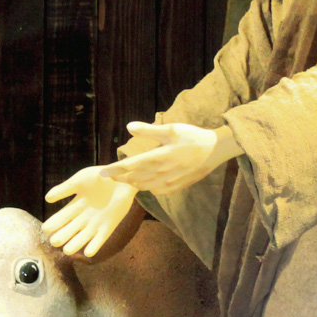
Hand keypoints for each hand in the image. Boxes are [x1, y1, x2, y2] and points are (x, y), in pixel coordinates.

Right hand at [43, 166, 139, 258]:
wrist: (122, 178)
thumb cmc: (100, 176)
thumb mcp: (80, 180)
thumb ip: (65, 189)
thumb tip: (47, 198)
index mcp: (75, 205)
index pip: (61, 217)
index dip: (54, 223)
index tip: (45, 229)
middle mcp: (84, 217)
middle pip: (70, 229)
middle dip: (62, 236)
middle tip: (54, 241)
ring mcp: (96, 223)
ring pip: (83, 237)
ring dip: (76, 244)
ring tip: (67, 250)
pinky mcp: (108, 226)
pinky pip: (100, 239)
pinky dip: (95, 245)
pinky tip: (88, 252)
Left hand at [100, 122, 238, 194]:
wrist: (214, 151)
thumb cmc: (192, 137)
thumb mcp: (170, 129)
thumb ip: (148, 130)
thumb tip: (128, 127)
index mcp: (157, 158)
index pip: (130, 166)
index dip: (114, 169)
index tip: (102, 172)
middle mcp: (160, 173)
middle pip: (133, 178)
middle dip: (119, 177)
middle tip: (108, 176)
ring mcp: (168, 182)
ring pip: (143, 186)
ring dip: (131, 183)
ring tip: (122, 179)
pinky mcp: (175, 187)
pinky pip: (155, 190)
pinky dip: (145, 187)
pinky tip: (142, 183)